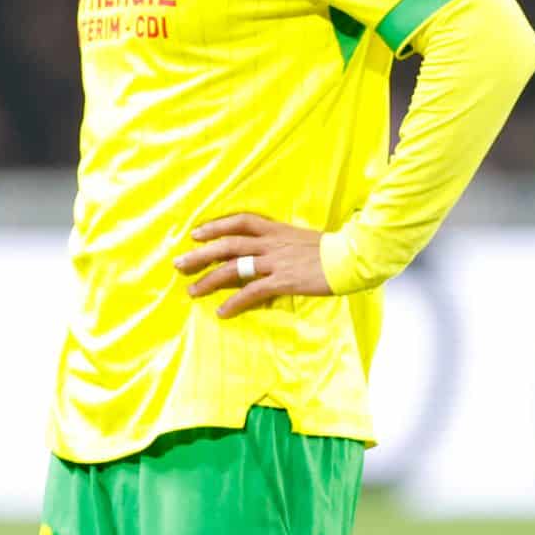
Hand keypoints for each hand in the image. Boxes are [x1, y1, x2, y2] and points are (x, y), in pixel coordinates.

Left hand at [174, 213, 333, 317]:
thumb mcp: (303, 237)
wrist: (355, 256)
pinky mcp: (284, 281)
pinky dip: (234, 302)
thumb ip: (282, 242)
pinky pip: (252, 292)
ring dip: (209, 280)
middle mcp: (271, 243)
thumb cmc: (332, 250)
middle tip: (178, 264)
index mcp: (276, 229)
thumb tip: (266, 251)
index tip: (196, 234)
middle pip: (226, 246)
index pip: (239, 222)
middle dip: (200, 255)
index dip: (215, 226)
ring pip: (233, 269)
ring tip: (192, 291)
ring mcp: (276, 262)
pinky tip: (222, 311)